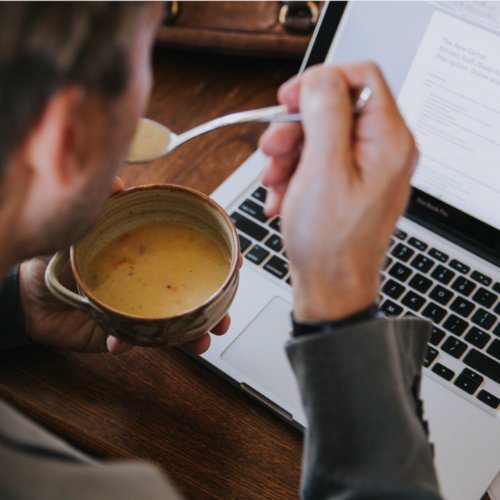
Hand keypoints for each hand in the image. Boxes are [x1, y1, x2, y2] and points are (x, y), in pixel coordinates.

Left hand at [19, 178, 242, 354]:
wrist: (27, 296)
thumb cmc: (56, 256)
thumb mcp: (81, 226)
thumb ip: (100, 204)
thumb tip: (115, 181)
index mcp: (151, 253)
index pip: (195, 251)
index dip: (221, 255)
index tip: (237, 261)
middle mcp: (152, 280)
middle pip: (196, 292)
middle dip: (217, 306)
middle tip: (225, 316)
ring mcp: (141, 308)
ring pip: (179, 323)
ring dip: (194, 334)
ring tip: (201, 342)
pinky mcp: (125, 332)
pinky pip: (138, 342)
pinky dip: (133, 345)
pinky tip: (121, 345)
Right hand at [259, 63, 417, 321]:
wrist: (330, 286)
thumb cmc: (330, 242)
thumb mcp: (322, 171)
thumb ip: (325, 116)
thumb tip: (321, 79)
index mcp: (389, 141)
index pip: (362, 77)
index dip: (321, 81)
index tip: (290, 99)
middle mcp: (383, 150)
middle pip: (335, 108)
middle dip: (296, 128)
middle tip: (272, 150)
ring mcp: (365, 168)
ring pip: (320, 135)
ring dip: (288, 155)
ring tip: (275, 182)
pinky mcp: (348, 183)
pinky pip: (317, 160)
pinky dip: (293, 174)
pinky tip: (283, 197)